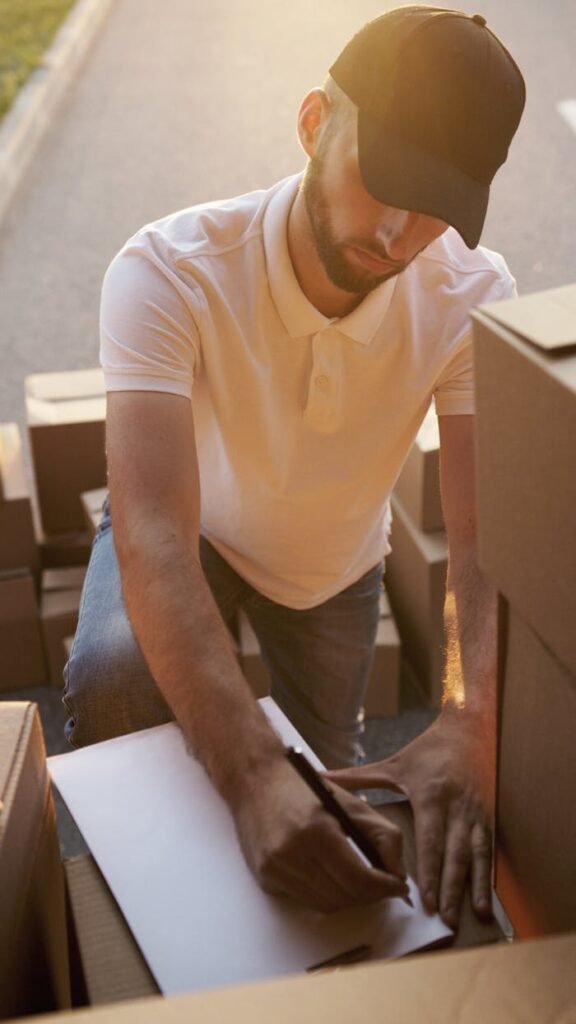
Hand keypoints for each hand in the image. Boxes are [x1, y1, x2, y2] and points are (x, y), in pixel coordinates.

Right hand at [231, 753, 409, 912]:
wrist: (256, 779)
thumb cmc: (305, 788)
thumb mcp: (352, 803)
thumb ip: (385, 837)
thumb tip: (398, 876)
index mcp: (317, 831)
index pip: (359, 880)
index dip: (384, 888)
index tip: (399, 887)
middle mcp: (291, 854)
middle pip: (343, 897)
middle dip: (370, 895)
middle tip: (382, 884)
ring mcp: (274, 869)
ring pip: (325, 905)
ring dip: (347, 898)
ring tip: (358, 881)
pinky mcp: (265, 878)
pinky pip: (304, 899)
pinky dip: (323, 893)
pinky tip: (327, 874)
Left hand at [326, 708, 493, 927]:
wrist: (467, 730)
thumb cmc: (427, 750)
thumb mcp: (393, 763)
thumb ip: (358, 777)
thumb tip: (323, 780)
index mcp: (431, 795)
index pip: (431, 838)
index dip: (430, 869)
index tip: (425, 896)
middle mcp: (457, 807)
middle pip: (455, 852)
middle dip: (451, 886)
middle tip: (445, 916)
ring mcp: (476, 813)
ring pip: (476, 855)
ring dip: (475, 885)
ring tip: (475, 913)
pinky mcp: (488, 817)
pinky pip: (489, 850)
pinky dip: (488, 874)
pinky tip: (486, 897)